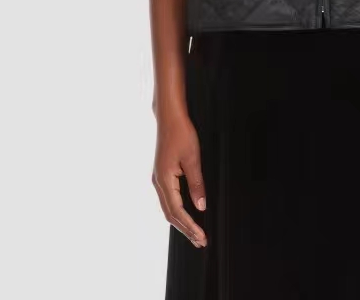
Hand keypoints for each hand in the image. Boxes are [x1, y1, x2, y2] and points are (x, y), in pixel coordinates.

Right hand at [152, 111, 208, 247]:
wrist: (169, 117)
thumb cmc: (181, 134)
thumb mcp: (192, 158)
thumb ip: (196, 184)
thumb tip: (200, 207)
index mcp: (164, 180)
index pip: (177, 211)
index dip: (189, 226)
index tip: (201, 237)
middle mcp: (158, 182)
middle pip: (170, 214)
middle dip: (185, 229)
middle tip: (200, 241)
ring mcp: (158, 179)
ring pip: (168, 208)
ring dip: (181, 222)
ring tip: (195, 233)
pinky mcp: (162, 175)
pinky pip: (168, 199)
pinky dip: (178, 211)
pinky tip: (186, 215)